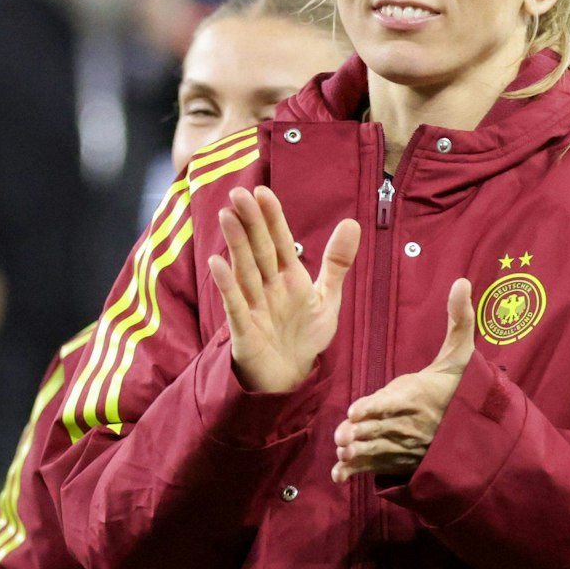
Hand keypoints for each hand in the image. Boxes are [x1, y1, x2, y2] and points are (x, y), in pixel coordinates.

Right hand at [208, 186, 359, 394]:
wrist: (291, 377)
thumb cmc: (304, 335)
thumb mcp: (327, 298)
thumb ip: (337, 262)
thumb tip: (352, 222)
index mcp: (289, 277)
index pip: (279, 241)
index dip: (272, 218)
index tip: (262, 192)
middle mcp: (268, 287)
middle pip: (259, 249)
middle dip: (250, 222)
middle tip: (238, 193)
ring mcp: (254, 305)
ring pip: (244, 270)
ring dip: (236, 245)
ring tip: (227, 216)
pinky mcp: (244, 329)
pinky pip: (234, 304)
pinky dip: (227, 286)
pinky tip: (217, 264)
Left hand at [332, 279, 476, 482]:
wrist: (478, 429)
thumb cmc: (460, 385)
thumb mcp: (462, 353)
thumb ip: (458, 319)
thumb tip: (462, 281)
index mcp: (421, 395)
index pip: (395, 402)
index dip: (375, 408)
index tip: (356, 411)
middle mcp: (412, 423)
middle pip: (380, 429)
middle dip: (359, 434)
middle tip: (341, 435)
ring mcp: (406, 445)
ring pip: (376, 451)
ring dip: (357, 453)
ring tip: (342, 449)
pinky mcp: (400, 461)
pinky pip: (375, 468)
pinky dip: (356, 472)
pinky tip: (339, 474)